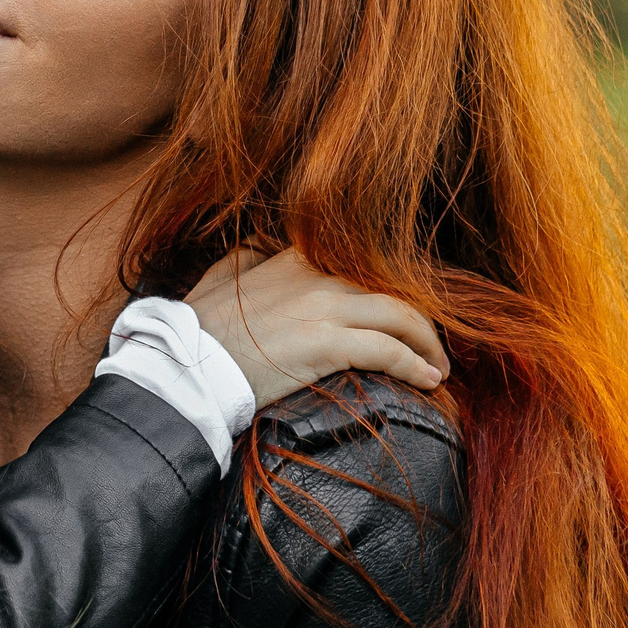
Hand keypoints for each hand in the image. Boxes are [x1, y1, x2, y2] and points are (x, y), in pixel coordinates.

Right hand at [184, 247, 448, 406]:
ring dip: (428, 343)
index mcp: (295, 257)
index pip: (362, 262)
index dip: (392, 286)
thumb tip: (262, 246)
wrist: (188, 363)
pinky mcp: (326, 344)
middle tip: (433, 346)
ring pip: (400, 316)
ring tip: (438, 367)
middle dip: (422, 319)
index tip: (406, 311)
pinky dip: (416, 366)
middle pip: (391, 289)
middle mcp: (316, 276)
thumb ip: (249, 255)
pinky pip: (389, 351)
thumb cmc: (201, 327)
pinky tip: (428, 381)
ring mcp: (323, 308)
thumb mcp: (223, 274)